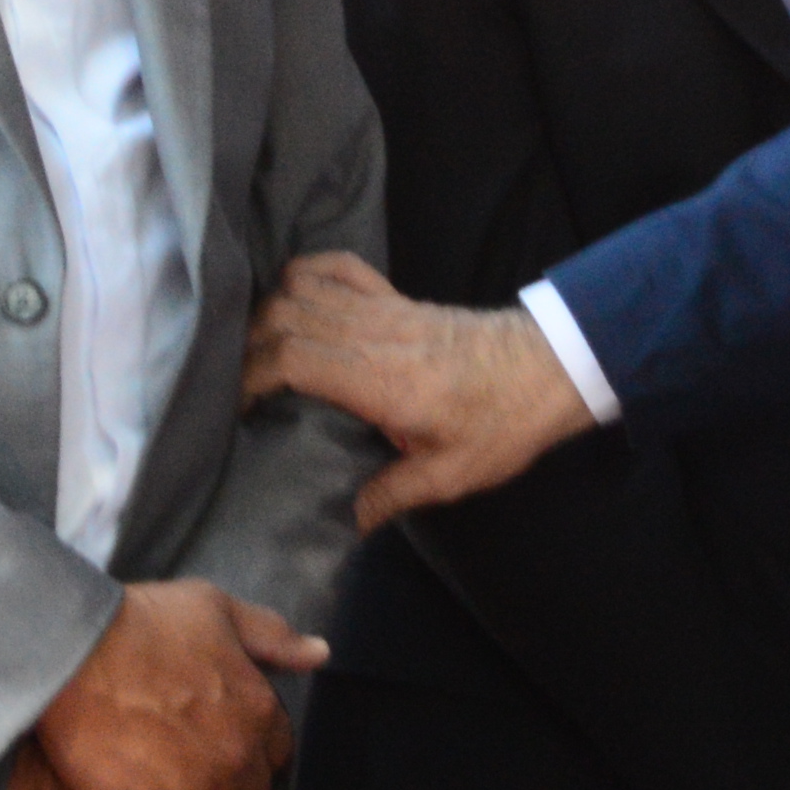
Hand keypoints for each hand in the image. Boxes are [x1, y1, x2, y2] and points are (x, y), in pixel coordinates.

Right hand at [28, 579, 326, 789]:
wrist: (75, 655)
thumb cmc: (141, 624)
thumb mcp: (217, 609)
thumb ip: (272, 636)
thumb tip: (319, 654)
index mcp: (259, 707)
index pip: (277, 754)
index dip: (252, 756)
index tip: (224, 754)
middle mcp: (240, 754)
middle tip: (194, 784)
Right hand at [242, 251, 594, 528]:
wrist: (553, 367)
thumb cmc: (504, 422)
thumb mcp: (451, 475)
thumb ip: (391, 495)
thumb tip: (348, 522)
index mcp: (381, 379)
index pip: (291, 356)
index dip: (249, 377)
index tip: (236, 409)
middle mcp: (375, 332)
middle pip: (283, 314)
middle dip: (245, 346)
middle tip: (237, 386)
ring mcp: (387, 307)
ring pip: (302, 287)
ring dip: (268, 311)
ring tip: (256, 351)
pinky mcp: (399, 296)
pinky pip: (340, 267)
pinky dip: (306, 273)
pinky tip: (294, 300)